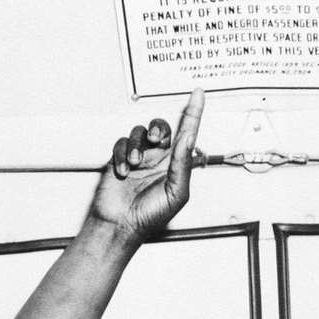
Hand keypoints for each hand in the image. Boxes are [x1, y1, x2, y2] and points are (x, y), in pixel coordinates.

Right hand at [89, 89, 204, 242]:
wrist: (121, 224)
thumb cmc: (150, 216)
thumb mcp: (176, 192)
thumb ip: (182, 164)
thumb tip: (188, 138)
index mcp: (176, 165)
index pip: (188, 132)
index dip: (194, 112)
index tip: (198, 94)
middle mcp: (159, 159)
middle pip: (162, 127)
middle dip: (159, 128)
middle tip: (156, 139)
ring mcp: (140, 158)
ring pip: (140, 133)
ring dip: (137, 145)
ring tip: (135, 164)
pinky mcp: (120, 159)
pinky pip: (121, 143)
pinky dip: (121, 155)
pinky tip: (123, 171)